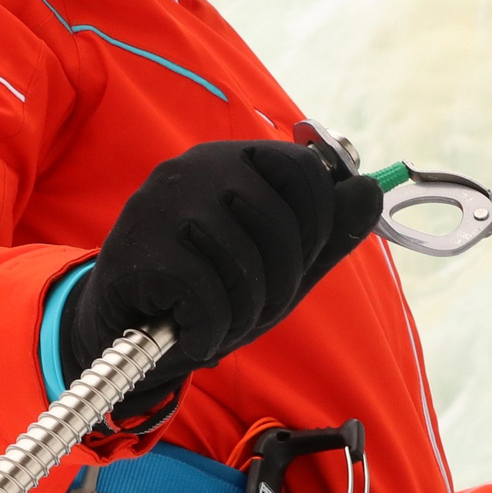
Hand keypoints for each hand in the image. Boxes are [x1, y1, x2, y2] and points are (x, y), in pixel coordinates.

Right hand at [63, 140, 382, 404]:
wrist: (119, 331)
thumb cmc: (204, 290)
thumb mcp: (276, 264)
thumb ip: (326, 231)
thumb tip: (372, 189)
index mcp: (232, 160)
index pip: (305, 172)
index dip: (315, 227)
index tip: (293, 261)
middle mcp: (196, 169)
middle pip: (281, 224)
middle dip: (280, 284)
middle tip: (250, 307)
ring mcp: (164, 205)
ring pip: (246, 266)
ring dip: (241, 314)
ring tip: (215, 319)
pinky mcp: (140, 250)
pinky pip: (208, 298)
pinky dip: (209, 330)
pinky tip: (191, 332)